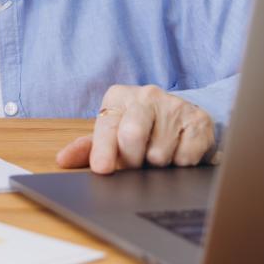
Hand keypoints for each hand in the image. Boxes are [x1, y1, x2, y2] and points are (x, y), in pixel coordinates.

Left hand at [56, 84, 215, 173]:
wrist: (178, 116)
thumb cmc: (136, 127)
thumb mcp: (110, 134)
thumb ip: (86, 148)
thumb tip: (63, 160)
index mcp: (118, 96)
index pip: (107, 127)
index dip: (103, 151)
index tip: (102, 169)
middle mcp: (147, 95)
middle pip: (132, 135)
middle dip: (132, 159)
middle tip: (136, 164)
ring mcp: (176, 105)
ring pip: (160, 153)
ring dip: (156, 164)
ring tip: (156, 154)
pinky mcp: (200, 121)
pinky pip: (186, 158)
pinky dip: (179, 164)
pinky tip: (176, 153)